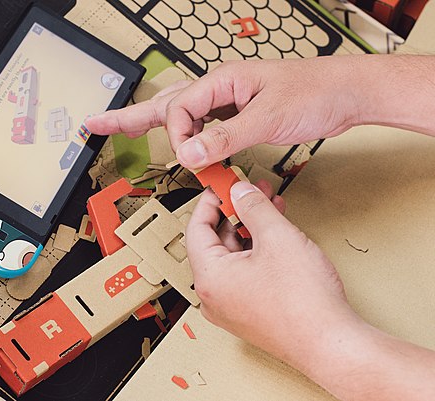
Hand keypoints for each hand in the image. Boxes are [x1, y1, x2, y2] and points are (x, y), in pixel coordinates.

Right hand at [86, 56, 364, 168]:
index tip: (190, 158)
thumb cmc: (314, 94)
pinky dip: (183, 132)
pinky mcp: (238, 113)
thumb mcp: (268, 118)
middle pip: (163, 101)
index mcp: (222, 81)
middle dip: (128, 115)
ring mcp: (227, 100)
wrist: (345, 93)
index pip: (179, 109)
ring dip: (150, 121)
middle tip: (97, 124)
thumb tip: (189, 154)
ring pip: (179, 110)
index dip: (179, 136)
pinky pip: (200, 122)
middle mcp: (219, 87)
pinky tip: (180, 140)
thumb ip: (226, 138)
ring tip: (125, 129)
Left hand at [187, 180, 358, 364]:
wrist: (332, 345)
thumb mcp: (277, 237)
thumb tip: (240, 193)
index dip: (211, 200)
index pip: (197, 228)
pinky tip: (277, 234)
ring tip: (271, 206)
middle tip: (252, 191)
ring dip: (251, 229)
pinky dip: (258, 252)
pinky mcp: (251, 312)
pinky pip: (245, 274)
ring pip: (234, 257)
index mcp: (209, 278)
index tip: (223, 184)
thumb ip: (254, 207)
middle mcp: (214, 296)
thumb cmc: (304, 304)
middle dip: (237, 212)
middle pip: (216, 242)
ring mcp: (232, 307)